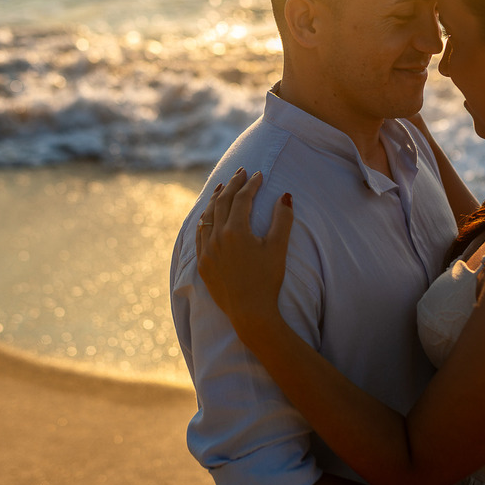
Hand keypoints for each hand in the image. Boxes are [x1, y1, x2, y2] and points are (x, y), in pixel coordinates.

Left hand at [195, 168, 293, 342]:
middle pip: (222, 202)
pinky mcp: (202, 263)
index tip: (259, 175)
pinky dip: (204, 220)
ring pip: (207, 216)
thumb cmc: (268, 280)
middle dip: (232, 184)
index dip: (251, 184)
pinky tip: (207, 215)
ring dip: (215, 199)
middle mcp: (216, 237)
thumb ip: (283, 219)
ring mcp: (206, 250)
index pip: (242, 199)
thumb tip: (285, 195)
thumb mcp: (278, 248)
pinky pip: (199, 234)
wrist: (250, 312)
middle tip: (241, 172)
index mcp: (236, 231)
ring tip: (222, 187)